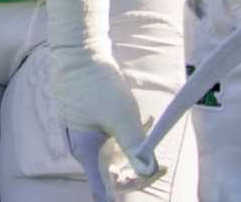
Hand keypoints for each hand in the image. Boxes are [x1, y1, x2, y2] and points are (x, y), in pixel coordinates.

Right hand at [52, 43, 160, 196]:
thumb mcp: (122, 118)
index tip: (148, 180)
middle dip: (137, 170)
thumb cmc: (98, 85)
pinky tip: (143, 120)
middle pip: (109, 173)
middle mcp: (80, 146)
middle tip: (160, 164)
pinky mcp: (86, 120)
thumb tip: (148, 171)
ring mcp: (81, 133)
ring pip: (111, 154)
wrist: (79, 52)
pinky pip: (109, 138)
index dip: (126, 190)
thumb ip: (136, 149)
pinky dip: (127, 134)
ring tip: (151, 132)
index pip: (103, 188)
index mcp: (85, 151)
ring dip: (134, 150)